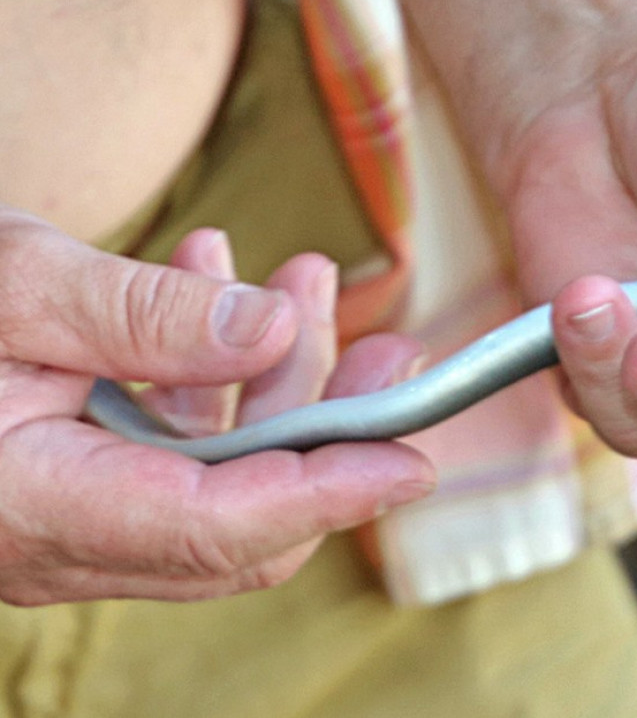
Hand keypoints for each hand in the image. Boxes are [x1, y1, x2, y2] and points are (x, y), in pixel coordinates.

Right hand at [0, 214, 433, 604]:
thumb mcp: (11, 285)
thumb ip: (141, 315)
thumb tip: (271, 330)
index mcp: (38, 507)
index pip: (219, 525)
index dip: (329, 493)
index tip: (412, 458)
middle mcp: (67, 539)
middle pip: (248, 513)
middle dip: (329, 426)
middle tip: (384, 345)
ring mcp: (81, 522)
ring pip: (228, 477)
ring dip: (280, 383)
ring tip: (300, 282)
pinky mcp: (90, 487)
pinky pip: (185, 452)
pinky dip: (222, 380)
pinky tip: (219, 293)